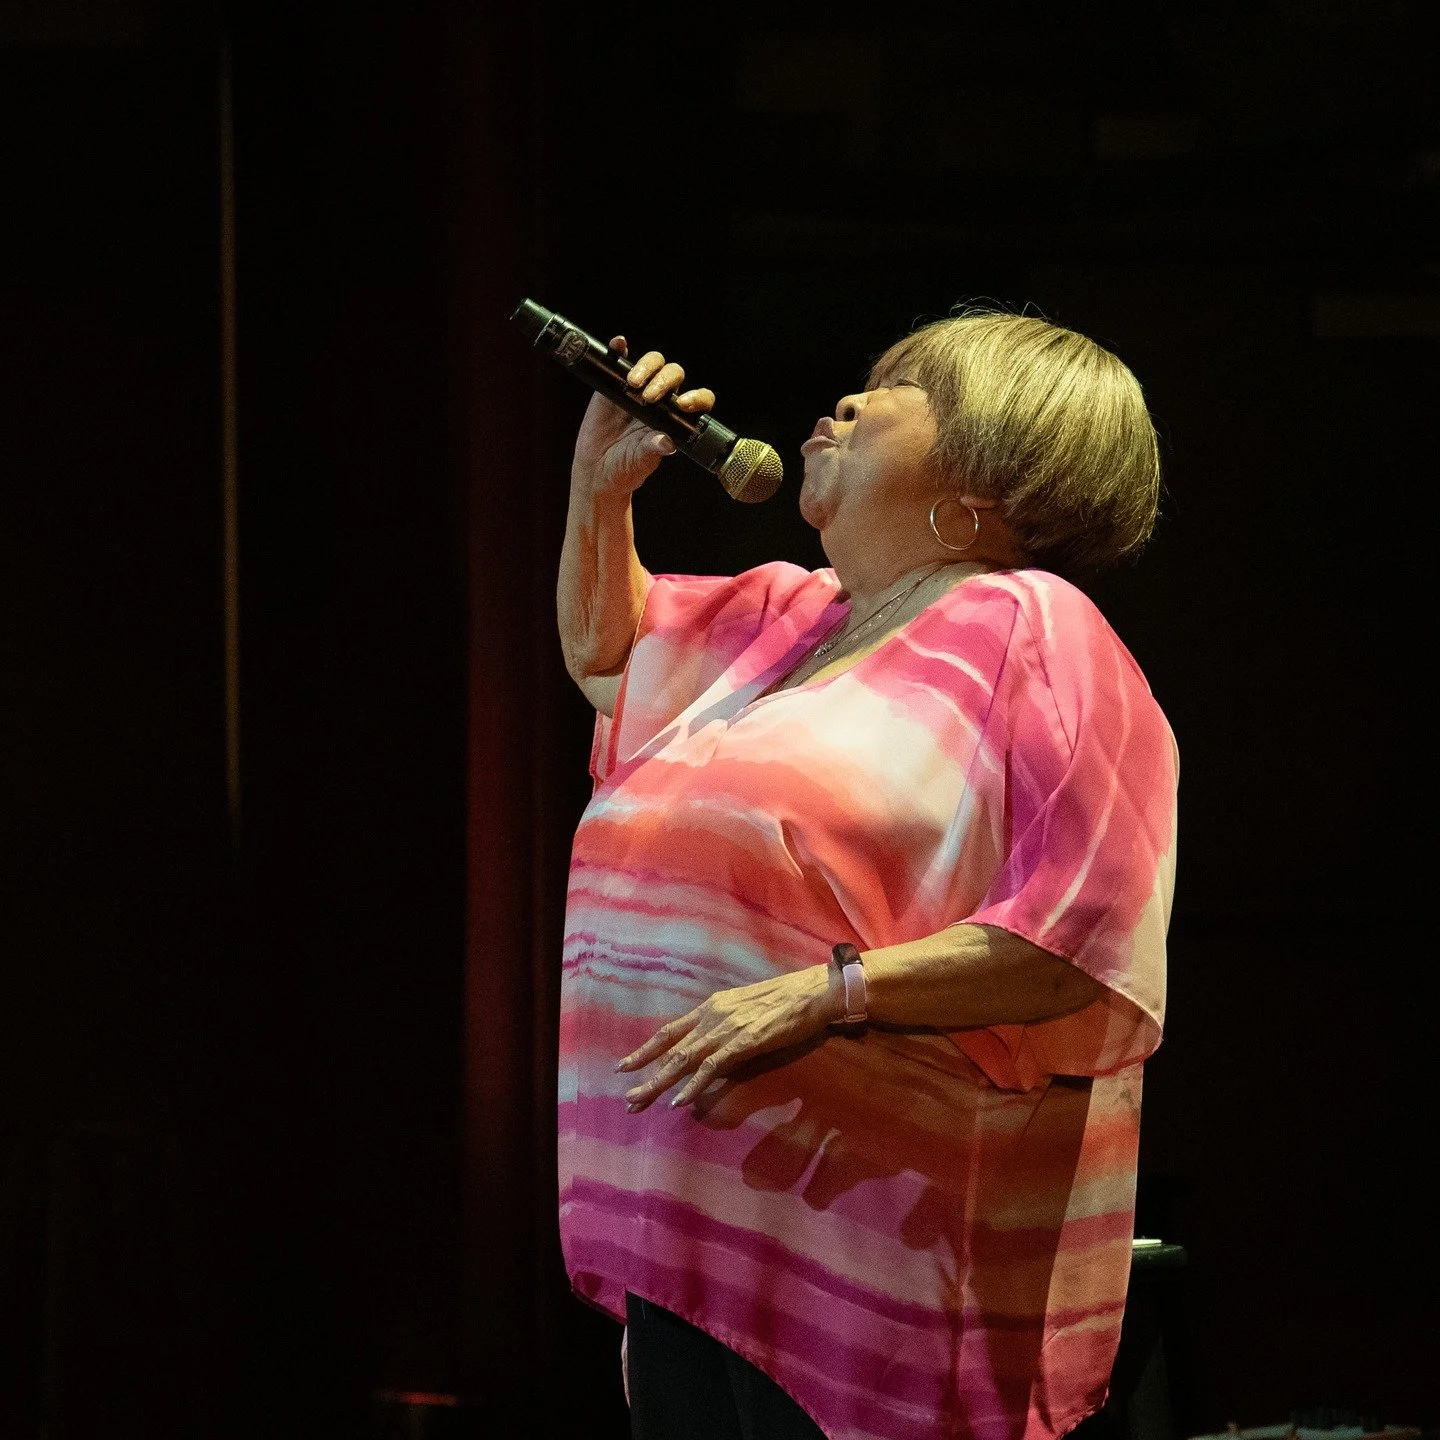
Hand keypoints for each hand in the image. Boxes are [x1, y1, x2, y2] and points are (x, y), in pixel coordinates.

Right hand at [571, 338, 715, 499]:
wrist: (597, 469)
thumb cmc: (625, 467)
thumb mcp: (641, 461)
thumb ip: (653, 449)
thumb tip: (667, 442)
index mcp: (674, 418)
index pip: (697, 400)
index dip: (697, 397)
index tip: (683, 404)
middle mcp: (661, 400)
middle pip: (674, 374)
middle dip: (664, 381)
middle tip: (648, 398)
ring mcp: (637, 390)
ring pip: (653, 364)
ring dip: (647, 367)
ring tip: (632, 384)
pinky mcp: (614, 384)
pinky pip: (619, 360)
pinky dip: (619, 349)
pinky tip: (619, 345)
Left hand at [617, 965, 841, 1110]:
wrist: (812, 991)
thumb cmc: (785, 999)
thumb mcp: (745, 1008)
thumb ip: (726, 1024)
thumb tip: (713, 1046)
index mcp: (711, 1007)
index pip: (670, 1032)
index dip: (646, 1050)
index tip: (625, 1067)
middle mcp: (712, 1016)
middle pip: (670, 1049)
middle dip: (645, 1074)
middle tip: (627, 1100)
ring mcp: (727, 1029)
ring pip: (684, 1059)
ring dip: (660, 1083)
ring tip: (640, 1102)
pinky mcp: (744, 1042)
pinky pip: (712, 1067)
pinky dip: (694, 1085)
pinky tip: (680, 1101)